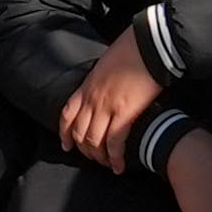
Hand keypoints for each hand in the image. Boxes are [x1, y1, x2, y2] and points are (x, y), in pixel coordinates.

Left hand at [61, 31, 166, 167]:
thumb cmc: (132, 50)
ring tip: (107, 165)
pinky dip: (115, 157)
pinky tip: (119, 166)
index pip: (67, 113)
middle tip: (92, 159)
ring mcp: (106, 107)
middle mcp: (92, 99)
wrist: (148, 45)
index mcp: (87, 85)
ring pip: (93, 141)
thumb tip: (106, 87)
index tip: (66, 145)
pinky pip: (114, 142)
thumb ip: (101, 79)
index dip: (64, 133)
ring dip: (99, 157)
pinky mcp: (124, 113)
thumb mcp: (107, 64)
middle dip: (84, 150)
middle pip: (79, 132)